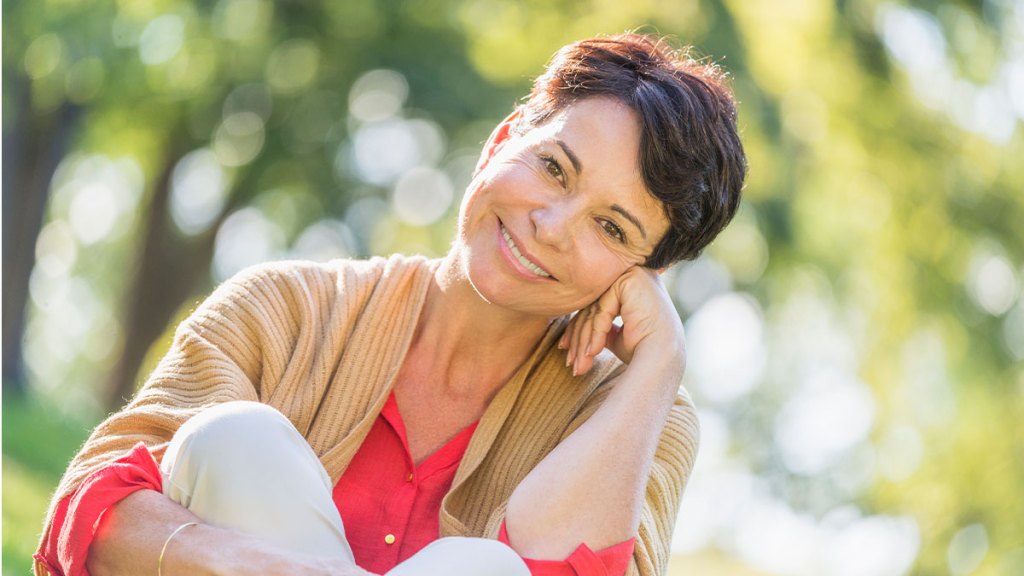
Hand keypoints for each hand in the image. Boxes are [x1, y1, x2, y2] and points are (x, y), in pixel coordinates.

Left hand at [558, 266, 684, 376]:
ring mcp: (633, 273)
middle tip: (570, 362)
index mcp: (634, 285)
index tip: (566, 350)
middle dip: (578, 337)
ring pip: (595, 308)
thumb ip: (601, 325)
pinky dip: (595, 332)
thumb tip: (576, 329)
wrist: (662, 358)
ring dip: (583, 340)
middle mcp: (635, 273)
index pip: (598, 304)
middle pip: (593, 305)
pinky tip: (593, 352)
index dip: (580, 328)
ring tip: (579, 365)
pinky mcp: (630, 279)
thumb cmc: (643, 350)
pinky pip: (602, 307)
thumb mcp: (617, 335)